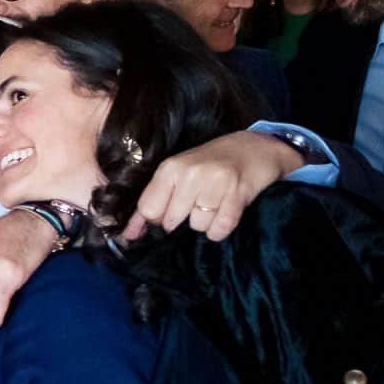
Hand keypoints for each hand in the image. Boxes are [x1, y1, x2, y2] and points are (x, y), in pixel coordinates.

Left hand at [124, 131, 300, 241]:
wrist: (254, 148)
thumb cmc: (211, 163)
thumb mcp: (178, 174)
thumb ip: (153, 202)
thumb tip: (129, 235)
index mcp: (170, 168)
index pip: (148, 210)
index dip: (157, 219)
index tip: (169, 213)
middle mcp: (190, 174)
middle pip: (171, 222)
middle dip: (182, 221)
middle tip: (197, 204)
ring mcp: (214, 183)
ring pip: (197, 227)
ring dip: (205, 224)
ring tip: (214, 204)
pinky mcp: (237, 194)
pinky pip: (220, 229)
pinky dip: (221, 229)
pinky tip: (225, 211)